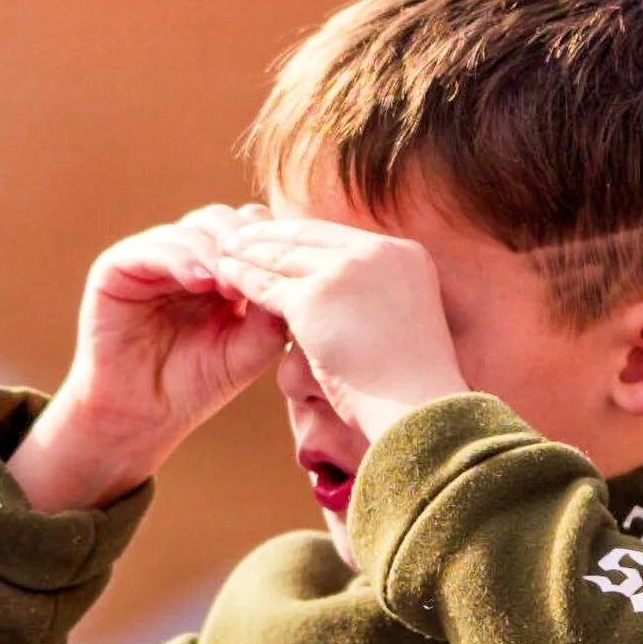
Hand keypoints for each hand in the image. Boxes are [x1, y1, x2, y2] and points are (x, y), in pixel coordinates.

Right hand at [12, 204, 285, 510]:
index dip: (271, 245)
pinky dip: (180, 260)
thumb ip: (269, 316)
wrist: (144, 415)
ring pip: (191, 230)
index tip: (290, 271)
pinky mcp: (116, 267)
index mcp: (219, 267)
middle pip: (223, 221)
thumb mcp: (247, 349)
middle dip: (245, 245)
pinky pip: (151, 249)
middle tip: (260, 273)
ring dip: (217, 254)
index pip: (251, 232)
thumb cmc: (197, 383)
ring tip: (232, 285)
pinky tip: (201, 283)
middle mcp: (185, 254)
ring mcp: (150, 256)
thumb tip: (293, 282)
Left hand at [215, 218, 469, 440]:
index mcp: (405, 255)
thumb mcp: (405, 328)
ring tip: (224, 249)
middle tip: (242, 234)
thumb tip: (349, 306)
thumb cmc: (414, 388)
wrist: (419, 409)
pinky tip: (224, 275)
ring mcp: (347, 271)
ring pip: (286, 257)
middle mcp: (378, 252)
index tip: (281, 235)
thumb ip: (379, 303)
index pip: (342, 237)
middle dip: (272, 235)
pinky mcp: (317, 298)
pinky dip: (243, 279)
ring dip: (251, 252)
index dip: (305, 236)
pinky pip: (268, 286)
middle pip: (311, 237)